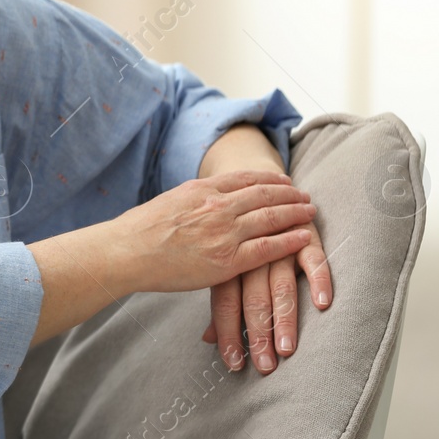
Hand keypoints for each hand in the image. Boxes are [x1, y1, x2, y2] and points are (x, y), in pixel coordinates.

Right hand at [106, 170, 316, 295]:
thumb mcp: (168, 201)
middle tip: (305, 195)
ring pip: (271, 217)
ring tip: (311, 212)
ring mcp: (225, 232)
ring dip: (296, 212)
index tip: (283, 179)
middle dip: (289, 193)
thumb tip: (201, 200)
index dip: (268, 178)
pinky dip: (290, 241)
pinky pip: (268, 248)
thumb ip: (192, 200)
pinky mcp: (228, 260)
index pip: (244, 178)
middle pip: (264, 194)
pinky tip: (305, 237)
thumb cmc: (139, 230)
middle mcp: (218, 205)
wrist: (127, 251)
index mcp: (201, 189)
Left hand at [201, 214, 331, 373]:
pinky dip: (319, 279)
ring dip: (285, 319)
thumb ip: (220, 302)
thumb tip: (206, 340)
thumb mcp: (223, 263)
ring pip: (281, 285)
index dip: (229, 333)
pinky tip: (323, 303)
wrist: (254, 182)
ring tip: (287, 349)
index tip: (234, 363)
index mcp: (227, 261)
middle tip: (265, 365)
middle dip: (258, 335)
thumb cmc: (236, 235)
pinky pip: (313, 258)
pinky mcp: (305, 235)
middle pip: (253, 299)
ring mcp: (279, 244)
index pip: (225, 303)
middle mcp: (251, 253)